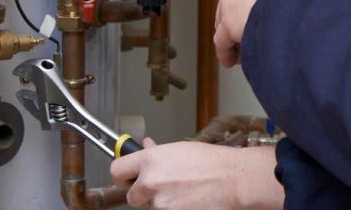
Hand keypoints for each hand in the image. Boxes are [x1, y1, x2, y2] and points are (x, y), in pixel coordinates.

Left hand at [110, 140, 283, 209]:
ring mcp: (159, 203)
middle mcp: (150, 182)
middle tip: (165, 188)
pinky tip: (190, 201)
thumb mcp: (182, 150)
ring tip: (185, 192)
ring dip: (163, 202)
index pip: (117, 171)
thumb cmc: (213, 162)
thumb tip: (146, 146)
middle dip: (145, 194)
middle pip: (132, 196)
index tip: (128, 178)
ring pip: (152, 207)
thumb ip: (158, 152)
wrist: (233, 180)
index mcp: (150, 160)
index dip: (123, 176)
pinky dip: (175, 209)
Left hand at [181, 0, 318, 66]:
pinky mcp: (228, 26)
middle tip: (245, 30)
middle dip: (234, 17)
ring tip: (243, 51)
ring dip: (231, 37)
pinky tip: (233, 60)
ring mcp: (229, 1)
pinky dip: (228, 53)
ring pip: (224, 23)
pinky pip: (224, 43)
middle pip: (226, 1)